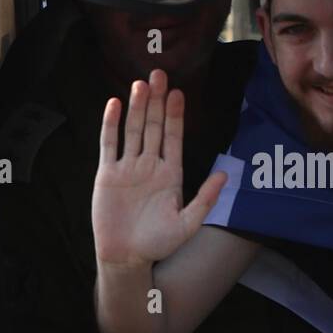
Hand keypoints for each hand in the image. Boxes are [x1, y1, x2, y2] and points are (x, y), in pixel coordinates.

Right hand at [92, 69, 227, 268]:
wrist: (126, 258)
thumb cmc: (158, 244)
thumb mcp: (187, 224)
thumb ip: (205, 198)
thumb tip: (225, 174)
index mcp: (170, 174)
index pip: (174, 137)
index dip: (176, 115)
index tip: (179, 93)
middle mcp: (149, 165)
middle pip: (154, 127)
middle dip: (157, 101)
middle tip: (160, 74)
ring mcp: (128, 168)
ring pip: (133, 130)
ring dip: (137, 108)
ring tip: (141, 84)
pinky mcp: (107, 174)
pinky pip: (109, 144)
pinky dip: (111, 124)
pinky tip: (114, 104)